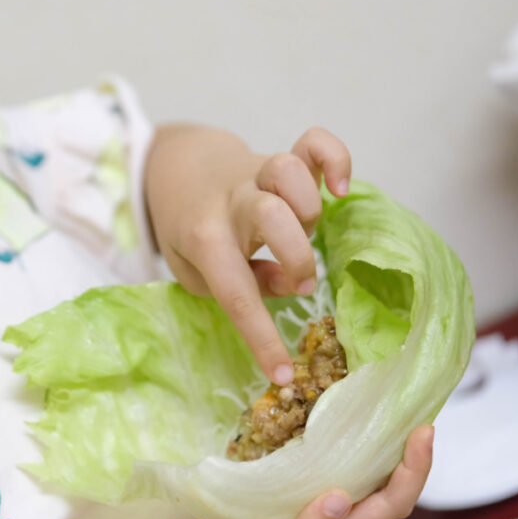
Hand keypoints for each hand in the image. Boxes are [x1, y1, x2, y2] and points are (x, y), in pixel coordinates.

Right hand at [129, 425, 433, 518]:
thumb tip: (341, 495)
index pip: (390, 504)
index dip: (413, 470)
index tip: (423, 431)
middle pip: (374, 484)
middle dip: (393, 446)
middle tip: (396, 403)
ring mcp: (295, 511)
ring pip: (338, 472)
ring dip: (353, 440)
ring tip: (354, 400)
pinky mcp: (266, 501)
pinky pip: (296, 467)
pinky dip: (303, 440)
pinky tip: (293, 415)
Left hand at [144, 125, 350, 383]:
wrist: (179, 166)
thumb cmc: (189, 228)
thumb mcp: (194, 270)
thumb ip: (235, 284)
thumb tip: (290, 286)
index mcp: (204, 238)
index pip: (235, 294)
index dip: (261, 338)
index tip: (284, 375)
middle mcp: (233, 202)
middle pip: (274, 216)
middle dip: (297, 256)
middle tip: (298, 280)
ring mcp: (258, 173)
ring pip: (290, 173)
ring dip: (308, 210)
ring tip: (303, 230)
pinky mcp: (282, 154)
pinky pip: (315, 143)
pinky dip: (335, 159)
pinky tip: (339, 187)